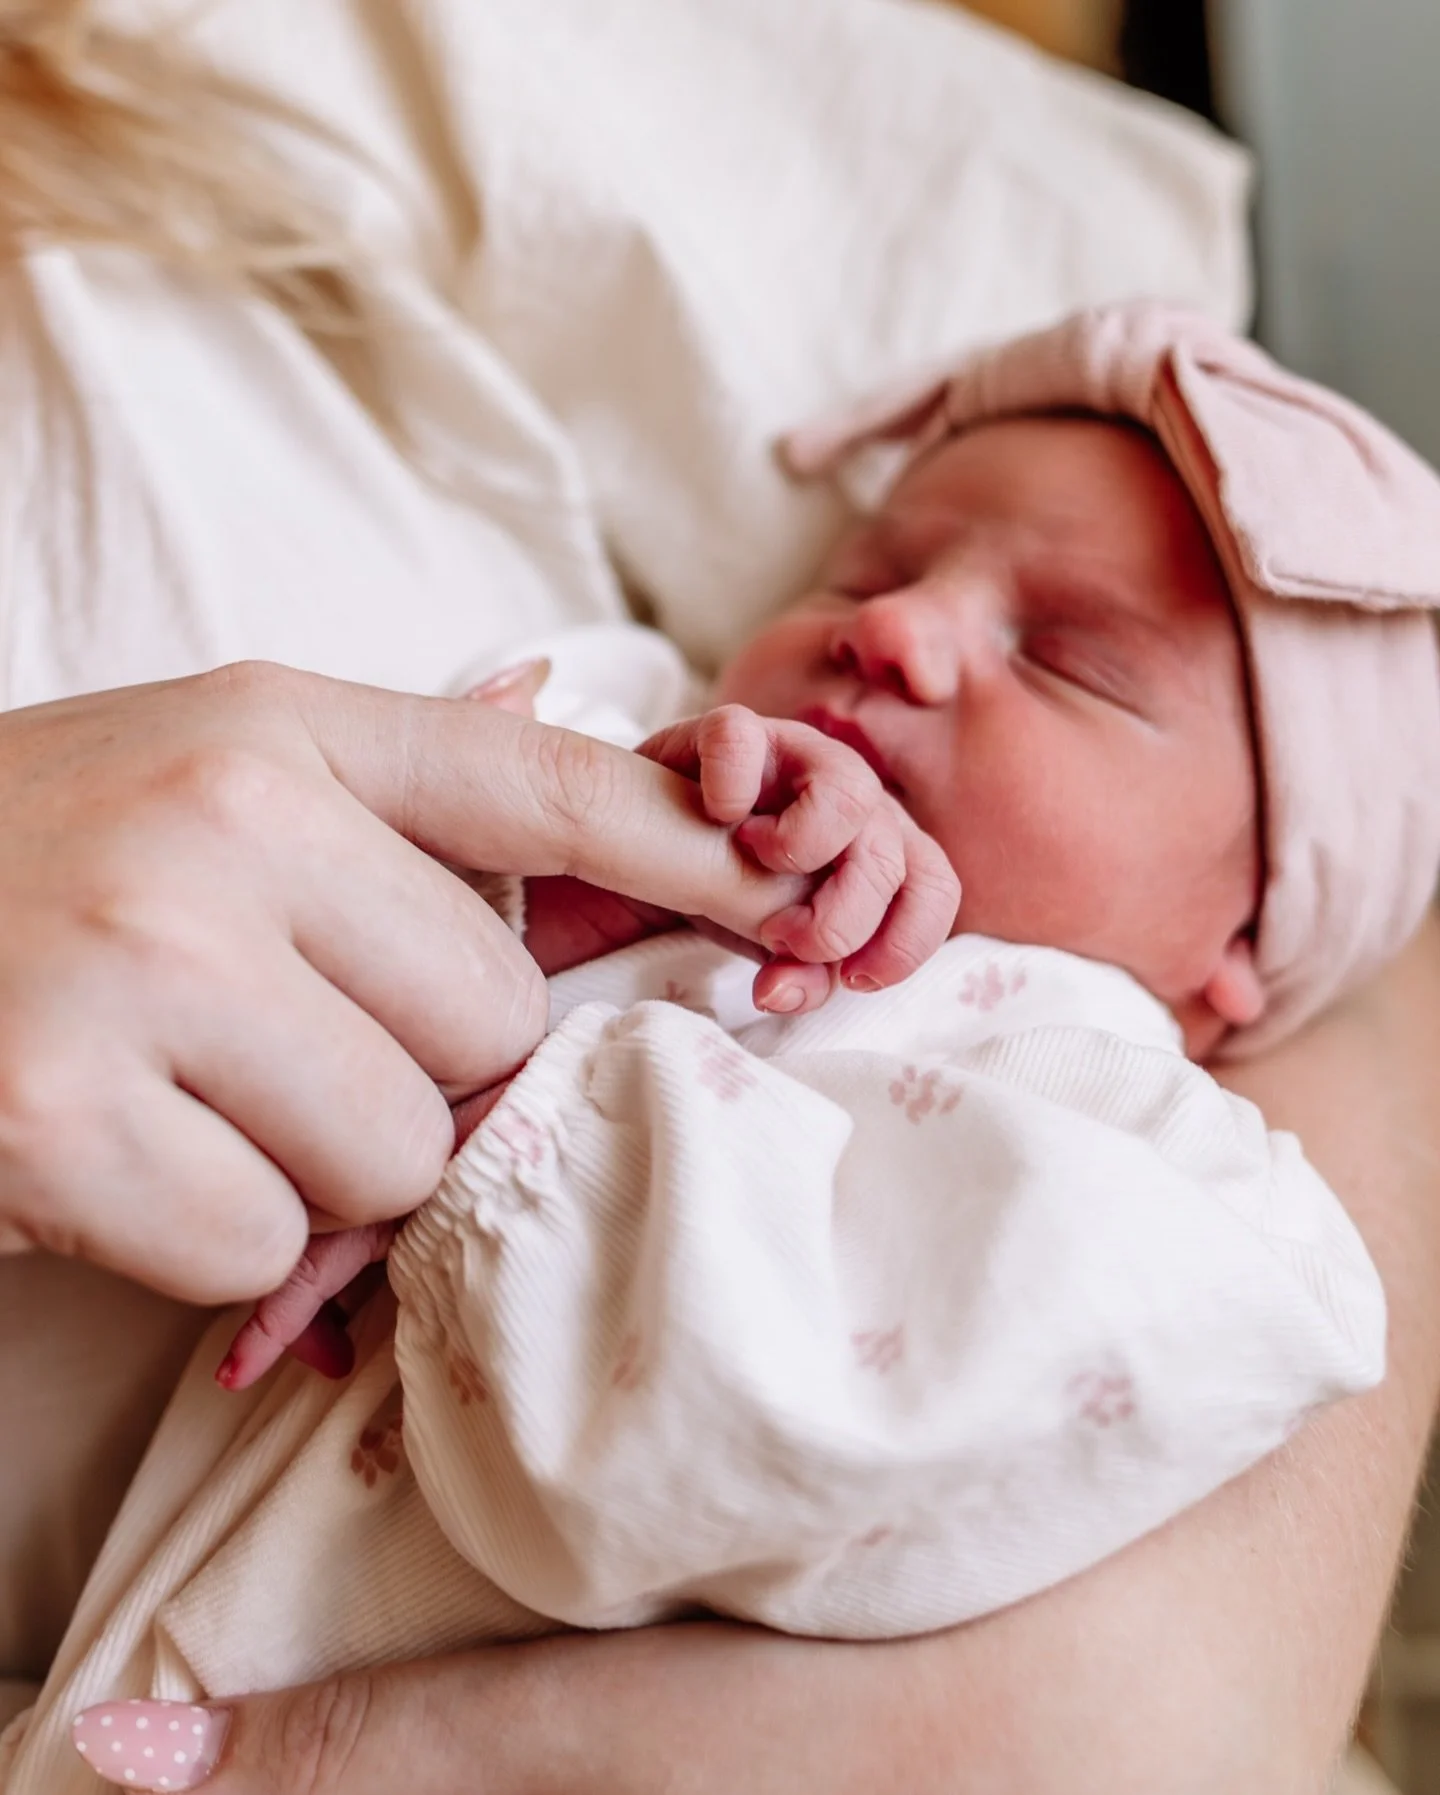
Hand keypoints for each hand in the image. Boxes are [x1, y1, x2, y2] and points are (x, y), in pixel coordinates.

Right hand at [0, 664, 815, 1303]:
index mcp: (270, 727)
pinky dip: (208, 1242)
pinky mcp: (62, 1122)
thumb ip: (379, 786)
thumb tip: (559, 723)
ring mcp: (141, 967)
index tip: (797, 889)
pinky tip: (110, 1163)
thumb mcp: (192, 777)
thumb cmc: (22, 865)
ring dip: (308, 1164)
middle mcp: (224, 825)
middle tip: (267, 1041)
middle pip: (488, 1020)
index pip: (536, 784)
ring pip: (393, 1149)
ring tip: (180, 1097)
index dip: (689, 844)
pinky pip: (267, 1246)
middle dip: (409, 1067)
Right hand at [639, 705, 958, 1012]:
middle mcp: (852, 795)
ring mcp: (797, 753)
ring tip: (751, 863)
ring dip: (803, 847)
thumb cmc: (727, 887)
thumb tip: (779, 992)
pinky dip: (729, 787)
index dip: (907, 942)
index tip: (854, 979)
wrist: (657, 843)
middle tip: (780, 938)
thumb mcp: (769, 942)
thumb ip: (798, 971)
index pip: (934, 887)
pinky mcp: (734, 731)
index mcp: (877, 846)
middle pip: (892, 857)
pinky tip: (712, 815)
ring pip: (852, 789)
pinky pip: (742, 740)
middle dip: (841, 921)